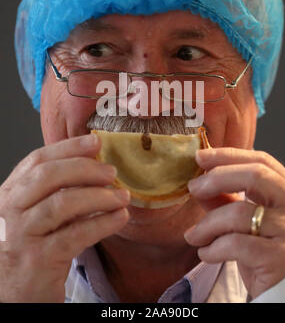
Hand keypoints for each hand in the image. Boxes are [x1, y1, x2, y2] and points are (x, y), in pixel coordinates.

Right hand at [0, 134, 129, 302]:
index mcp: (10, 193)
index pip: (37, 160)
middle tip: (112, 172)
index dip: (68, 147)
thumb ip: (57, 190)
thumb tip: (95, 164)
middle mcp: (10, 211)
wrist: (17, 294)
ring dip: (99, 196)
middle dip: (85, 168)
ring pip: (62, 204)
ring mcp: (21, 236)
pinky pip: (75, 235)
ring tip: (122, 196)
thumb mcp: (37, 213)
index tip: (96, 141)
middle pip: (47, 176)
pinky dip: (102, 223)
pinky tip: (120, 218)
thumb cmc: (32, 247)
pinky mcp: (38, 261)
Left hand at [184, 148, 284, 298]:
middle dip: (217, 177)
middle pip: (256, 175)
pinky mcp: (281, 259)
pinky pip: (236, 244)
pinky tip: (206, 253)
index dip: (229, 155)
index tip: (200, 155)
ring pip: (240, 213)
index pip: (262, 162)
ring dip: (207, 224)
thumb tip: (199, 184)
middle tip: (193, 187)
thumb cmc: (267, 257)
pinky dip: (213, 248)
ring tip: (193, 235)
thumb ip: (227, 201)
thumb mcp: (248, 224)